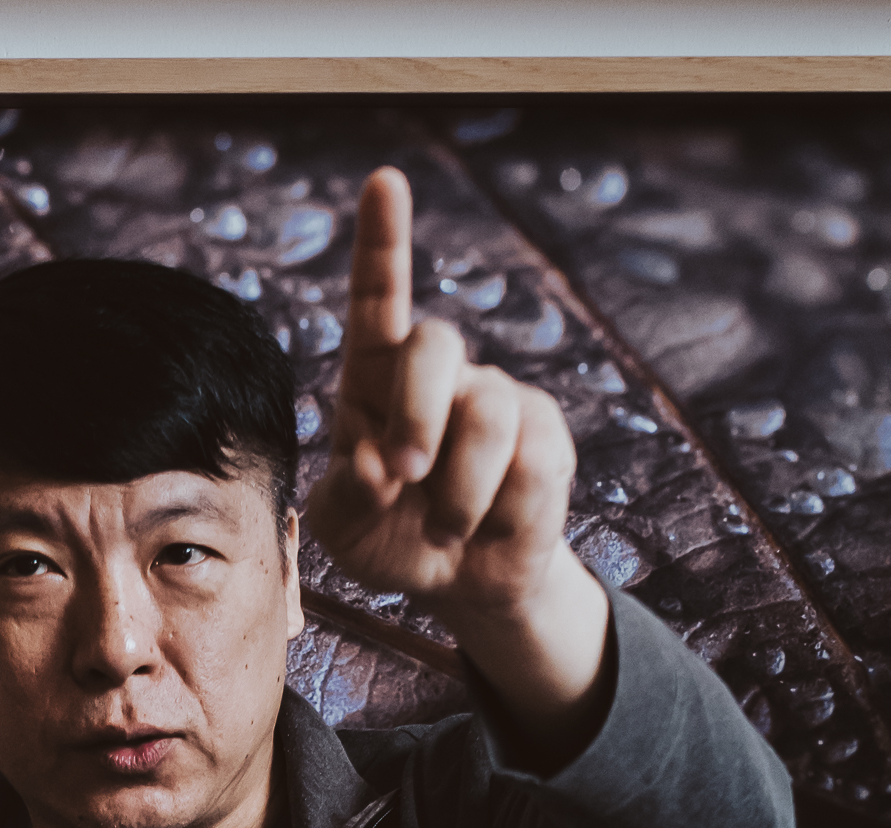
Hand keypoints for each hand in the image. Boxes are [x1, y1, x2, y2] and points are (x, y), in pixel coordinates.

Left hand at [304, 166, 608, 758]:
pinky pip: (531, 463)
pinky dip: (502, 512)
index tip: (385, 181)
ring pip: (487, 418)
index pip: (377, 301)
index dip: (383, 243)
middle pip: (434, 345)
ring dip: (458, 496)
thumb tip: (377, 463)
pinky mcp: (545, 433)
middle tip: (404, 474)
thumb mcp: (345, 530)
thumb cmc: (389, 541)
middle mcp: (438, 374)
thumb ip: (345, 494)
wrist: (459, 583)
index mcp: (373, 379)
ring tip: (447, 530)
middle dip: (417, 414)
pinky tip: (494, 523)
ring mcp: (496, 396)